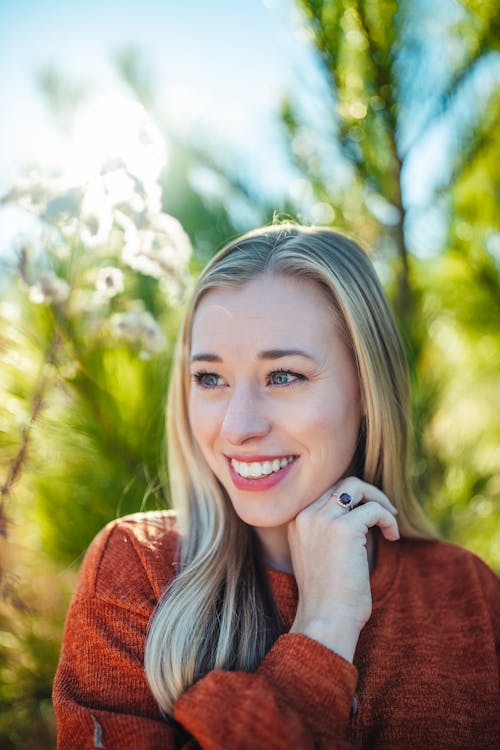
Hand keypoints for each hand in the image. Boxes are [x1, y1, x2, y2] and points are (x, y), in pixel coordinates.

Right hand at [288, 477, 398, 661]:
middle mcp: (306, 515)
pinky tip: (393, 537)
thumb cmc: (327, 595)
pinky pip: (374, 509)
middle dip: (368, 493)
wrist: (325, 619)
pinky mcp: (345, 529)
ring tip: (391, 521)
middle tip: (386, 512)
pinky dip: (388, 519)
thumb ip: (329, 530)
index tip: (369, 514)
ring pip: (357, 487)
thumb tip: (360, 510)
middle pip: (342, 483)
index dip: (353, 498)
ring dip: (379, 501)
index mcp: (296, 520)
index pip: (328, 491)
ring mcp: (323, 519)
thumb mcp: (319, 554)